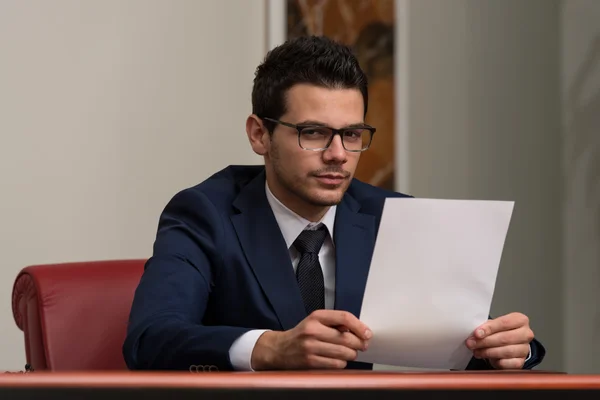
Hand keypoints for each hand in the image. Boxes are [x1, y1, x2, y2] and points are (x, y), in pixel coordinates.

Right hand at [251, 310, 371, 369]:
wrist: (280, 349)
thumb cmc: (302, 334)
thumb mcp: (316, 321)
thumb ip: (335, 322)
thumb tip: (359, 330)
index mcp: (316, 317)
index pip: (344, 317)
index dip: (360, 326)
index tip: (367, 333)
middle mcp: (313, 330)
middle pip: (347, 338)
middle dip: (359, 343)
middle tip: (362, 345)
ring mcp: (311, 347)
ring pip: (344, 353)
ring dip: (352, 354)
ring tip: (349, 352)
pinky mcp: (311, 362)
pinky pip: (336, 364)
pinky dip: (342, 363)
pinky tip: (338, 359)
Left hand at [465, 312, 533, 368]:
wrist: (508, 344)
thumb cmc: (500, 331)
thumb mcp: (494, 325)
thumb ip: (486, 327)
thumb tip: (476, 333)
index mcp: (520, 320)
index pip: (504, 323)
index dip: (489, 328)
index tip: (477, 333)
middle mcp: (526, 334)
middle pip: (504, 338)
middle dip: (485, 341)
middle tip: (471, 343)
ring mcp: (525, 349)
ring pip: (505, 351)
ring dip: (487, 352)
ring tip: (476, 351)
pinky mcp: (521, 361)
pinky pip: (508, 363)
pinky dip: (496, 362)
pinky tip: (488, 359)